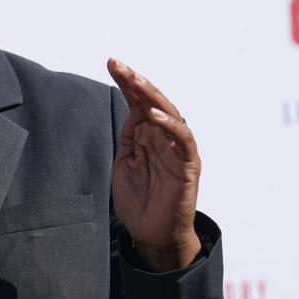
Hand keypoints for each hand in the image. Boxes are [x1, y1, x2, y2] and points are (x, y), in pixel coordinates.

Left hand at [107, 58, 201, 271]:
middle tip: (118, 64)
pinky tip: (153, 114)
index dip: (127, 82)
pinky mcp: (188, 165)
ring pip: (170, 113)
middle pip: (153, 101)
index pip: (138, 102)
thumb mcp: (125, 161)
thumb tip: (132, 109)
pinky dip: (170, 125)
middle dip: (136, 81)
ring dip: (152, 95)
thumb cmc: (139, 200)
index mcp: (148, 135)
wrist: (151, 235)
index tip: (111, 63)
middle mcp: (165, 137)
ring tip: (134, 79)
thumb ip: (130, 135)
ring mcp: (178, 150)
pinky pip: (183, 140)